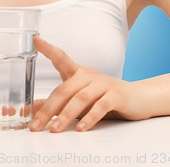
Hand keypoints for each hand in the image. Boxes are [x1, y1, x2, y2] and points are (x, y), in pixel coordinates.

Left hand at [29, 37, 150, 132]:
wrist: (136, 98)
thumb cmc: (101, 97)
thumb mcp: (77, 98)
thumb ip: (56, 103)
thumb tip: (32, 109)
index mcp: (76, 72)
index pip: (60, 57)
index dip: (48, 48)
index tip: (35, 39)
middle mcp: (88, 75)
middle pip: (64, 89)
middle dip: (48, 109)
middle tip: (35, 125)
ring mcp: (102, 84)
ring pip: (80, 99)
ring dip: (65, 115)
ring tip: (54, 129)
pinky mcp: (115, 96)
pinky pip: (100, 106)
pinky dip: (90, 118)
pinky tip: (81, 128)